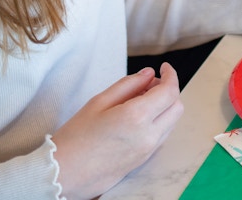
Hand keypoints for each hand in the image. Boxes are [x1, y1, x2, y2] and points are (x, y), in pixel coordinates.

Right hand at [52, 63, 183, 199]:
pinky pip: (162, 135)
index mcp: (137, 117)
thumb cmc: (75, 138)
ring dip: (165, 107)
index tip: (164, 68)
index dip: (170, 75)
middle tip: (149, 84)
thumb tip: (148, 74)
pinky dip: (159, 121)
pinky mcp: (144, 160)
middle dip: (169, 91)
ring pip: (172, 122)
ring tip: (141, 100)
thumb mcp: (99, 102)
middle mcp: (148, 135)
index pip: (169, 91)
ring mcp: (148, 150)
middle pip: (177, 106)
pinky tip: (139, 117)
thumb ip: (128, 85)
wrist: (64, 174)